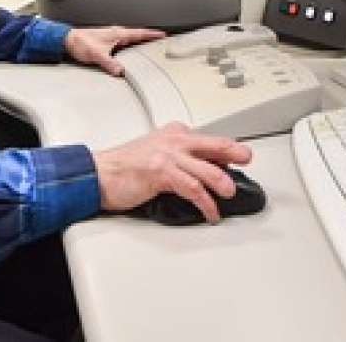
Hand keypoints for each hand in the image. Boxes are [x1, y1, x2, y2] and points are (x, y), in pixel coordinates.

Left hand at [63, 25, 164, 76]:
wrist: (67, 40)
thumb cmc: (80, 42)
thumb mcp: (96, 54)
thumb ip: (109, 62)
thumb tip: (121, 71)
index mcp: (117, 33)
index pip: (139, 32)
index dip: (152, 34)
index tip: (163, 34)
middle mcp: (116, 34)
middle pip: (137, 36)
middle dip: (149, 38)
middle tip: (159, 42)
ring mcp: (112, 38)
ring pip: (130, 40)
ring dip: (139, 43)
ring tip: (148, 48)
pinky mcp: (107, 43)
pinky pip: (123, 45)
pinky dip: (130, 48)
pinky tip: (130, 54)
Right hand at [92, 123, 251, 223]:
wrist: (99, 174)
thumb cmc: (125, 167)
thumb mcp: (157, 153)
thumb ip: (181, 158)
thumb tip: (206, 171)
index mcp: (174, 133)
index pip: (207, 138)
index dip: (226, 149)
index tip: (238, 156)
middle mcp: (174, 140)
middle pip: (214, 144)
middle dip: (235, 152)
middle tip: (247, 159)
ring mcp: (168, 155)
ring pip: (206, 168)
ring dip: (222, 183)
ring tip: (229, 193)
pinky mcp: (162, 173)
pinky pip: (192, 188)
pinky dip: (205, 202)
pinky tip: (210, 211)